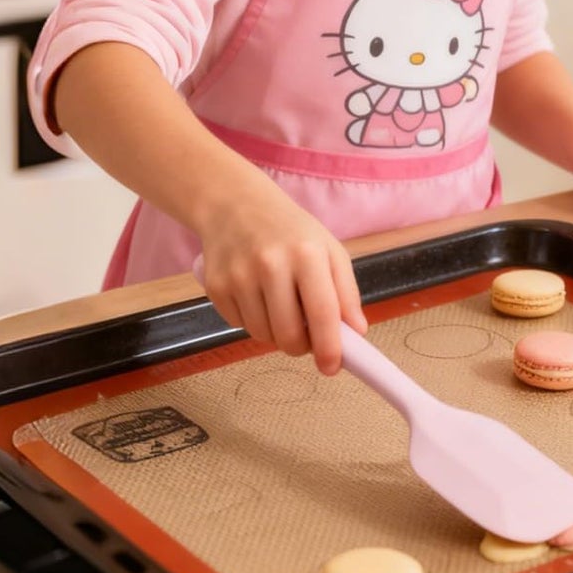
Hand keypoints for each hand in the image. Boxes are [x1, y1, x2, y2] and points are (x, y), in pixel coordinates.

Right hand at [194, 174, 367, 374]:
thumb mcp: (328, 250)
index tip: (332, 367)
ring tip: (280, 307)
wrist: (234, 205)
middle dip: (301, 346)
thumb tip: (356, 333)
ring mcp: (239, 276)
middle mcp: (271, 264)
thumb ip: (346, 292)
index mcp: (307, 254)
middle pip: (288, 335)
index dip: (330, 348)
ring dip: (276, 334)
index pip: (322, 313)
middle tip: (306, 335)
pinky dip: (253, 322)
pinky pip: (240, 326)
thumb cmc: (290, 231)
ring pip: (263, 336)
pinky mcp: (215, 286)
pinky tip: (257, 297)